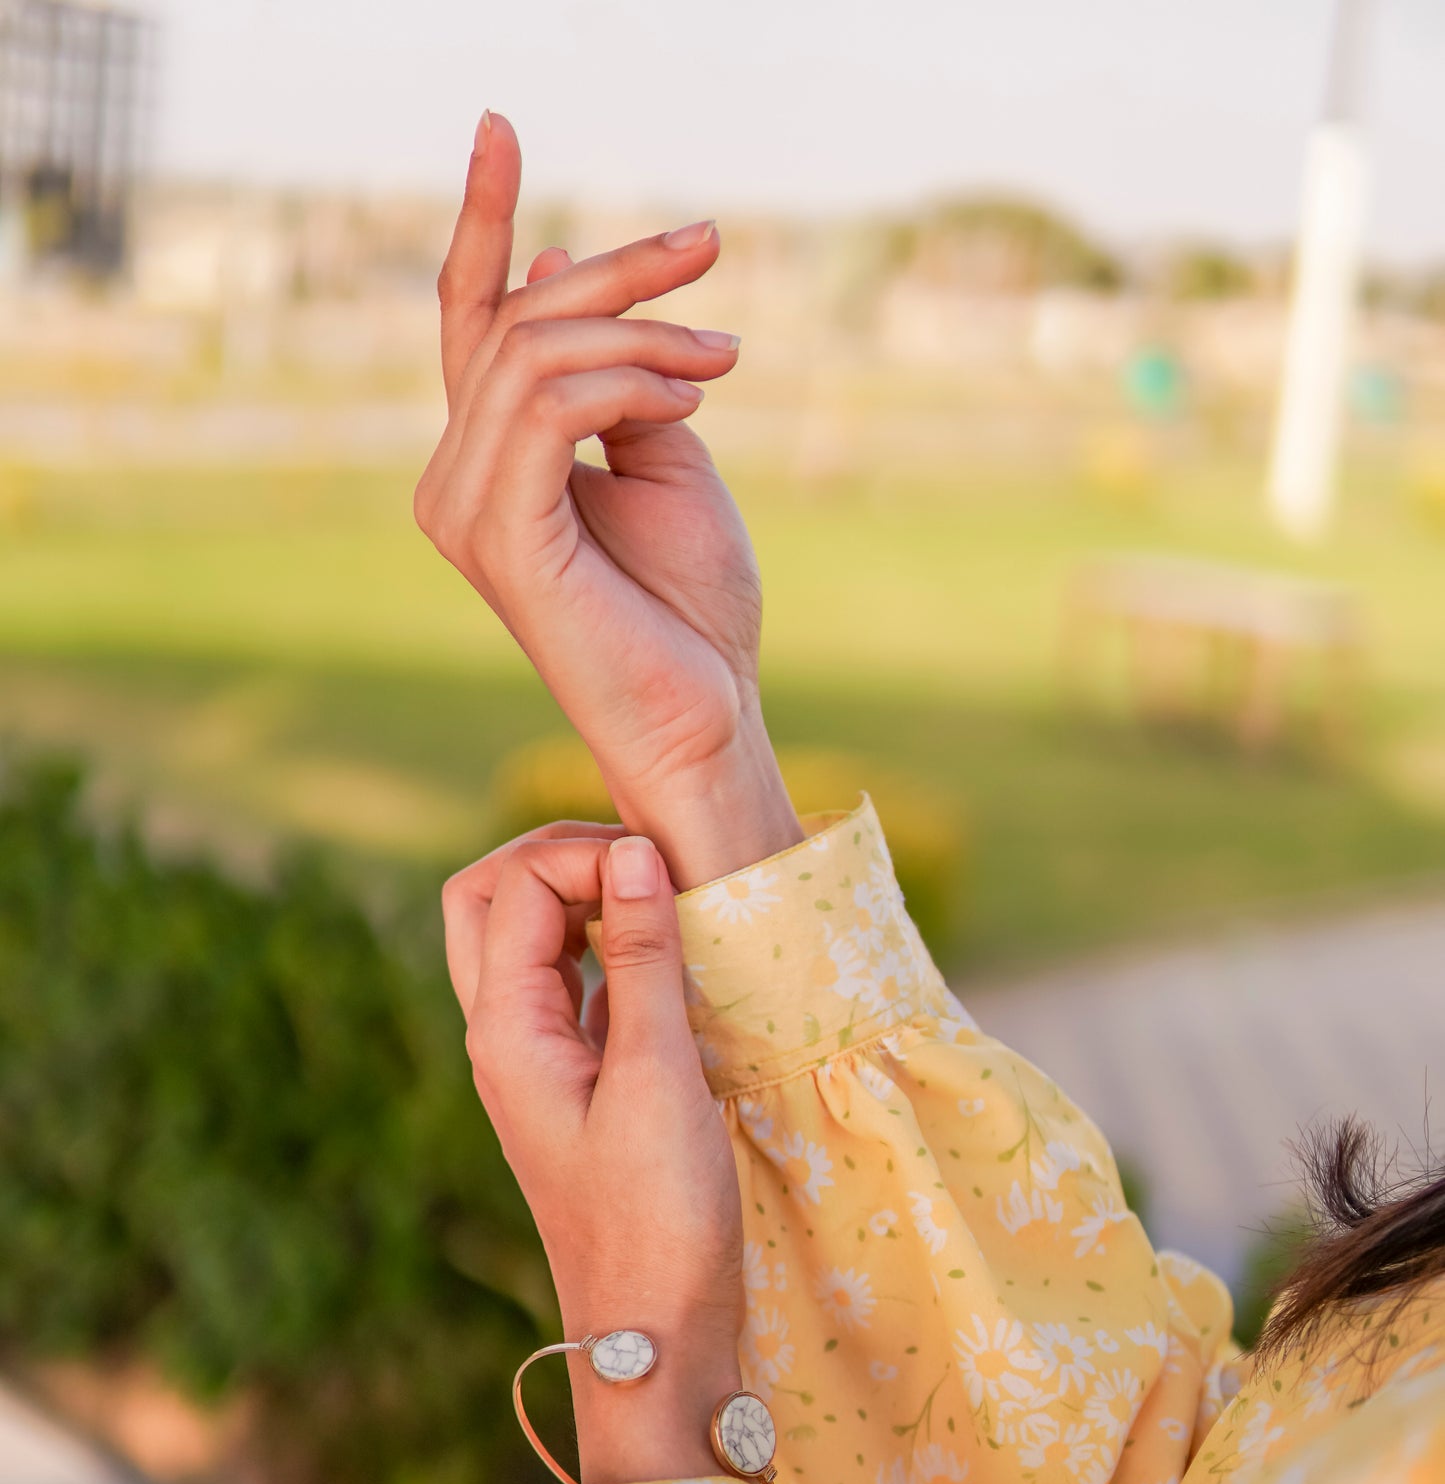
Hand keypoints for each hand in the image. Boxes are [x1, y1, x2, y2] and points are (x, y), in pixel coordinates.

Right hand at [415, 111, 801, 890]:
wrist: (706, 718)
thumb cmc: (691, 612)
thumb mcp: (664, 457)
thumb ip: (616, 376)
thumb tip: (566, 263)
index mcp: (489, 464)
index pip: (472, 322)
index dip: (482, 221)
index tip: (500, 124)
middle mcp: (456, 483)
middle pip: (513, 323)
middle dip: (618, 270)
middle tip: (709, 249)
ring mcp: (466, 512)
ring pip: (533, 356)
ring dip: (643, 335)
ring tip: (721, 361)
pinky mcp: (500, 539)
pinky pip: (550, 409)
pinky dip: (628, 384)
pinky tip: (689, 400)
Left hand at [442, 822, 743, 1483]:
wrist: (655, 1337)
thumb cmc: (656, 1220)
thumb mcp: (658, 1080)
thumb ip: (645, 962)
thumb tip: (636, 854)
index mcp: (503, 1031)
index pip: (515, 885)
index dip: (585, 853)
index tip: (665, 869)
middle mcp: (505, 1038)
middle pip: (492, 901)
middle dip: (559, 859)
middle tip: (646, 864)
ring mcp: (540, 1064)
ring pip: (532, 943)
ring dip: (588, 904)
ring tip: (668, 902)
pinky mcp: (582, 1088)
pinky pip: (578, 989)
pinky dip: (616, 954)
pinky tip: (677, 965)